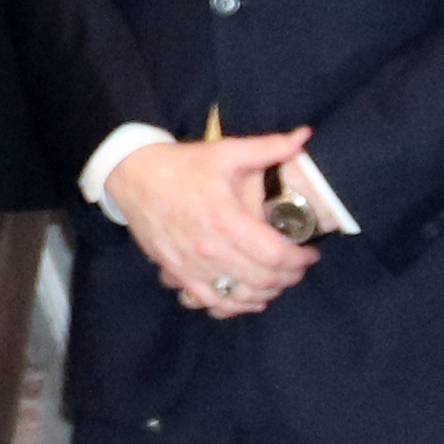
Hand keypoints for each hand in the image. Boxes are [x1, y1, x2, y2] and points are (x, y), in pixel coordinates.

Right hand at [105, 129, 319, 317]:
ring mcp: (192, 265)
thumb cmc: (183, 165)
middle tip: (298, 267)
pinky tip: (249, 298)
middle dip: (290, 277)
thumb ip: (269, 147)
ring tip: (277, 280)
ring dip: (267, 293)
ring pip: (241, 296)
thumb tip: (304, 136)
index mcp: (227, 218)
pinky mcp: (178, 273)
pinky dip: (235, 306)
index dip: (301, 261)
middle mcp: (211, 248)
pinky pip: (212, 302)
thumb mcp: (226, 152)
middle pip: (264, 279)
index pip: (276, 255)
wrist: (133, 176)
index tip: (311, 254)